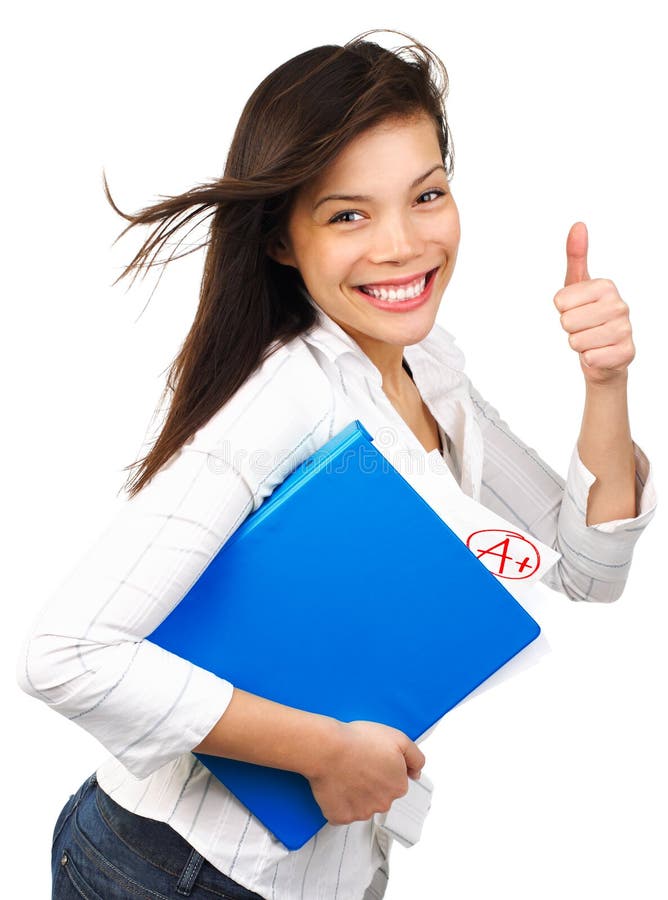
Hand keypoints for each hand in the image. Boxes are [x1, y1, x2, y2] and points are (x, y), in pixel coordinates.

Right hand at [306, 720, 425, 825]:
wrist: (328, 749)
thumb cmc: (358, 741)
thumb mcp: (397, 738)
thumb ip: (415, 757)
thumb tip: (417, 772)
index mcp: (398, 785)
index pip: (396, 782)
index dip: (384, 768)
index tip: (373, 759)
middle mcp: (383, 803)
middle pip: (380, 796)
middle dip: (371, 783)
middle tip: (359, 764)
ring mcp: (361, 812)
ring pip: (361, 805)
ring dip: (355, 793)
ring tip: (344, 772)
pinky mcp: (341, 816)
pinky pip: (342, 813)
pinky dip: (338, 803)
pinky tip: (335, 786)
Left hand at [553, 221, 634, 385]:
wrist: (605, 354)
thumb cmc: (588, 316)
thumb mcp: (578, 285)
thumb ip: (576, 256)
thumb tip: (578, 225)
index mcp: (606, 286)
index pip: (560, 302)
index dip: (563, 310)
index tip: (577, 310)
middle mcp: (620, 305)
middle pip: (567, 322)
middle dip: (570, 329)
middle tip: (584, 327)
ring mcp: (625, 330)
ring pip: (576, 342)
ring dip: (579, 345)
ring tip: (591, 339)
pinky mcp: (625, 353)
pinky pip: (589, 358)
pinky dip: (589, 359)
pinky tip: (600, 353)